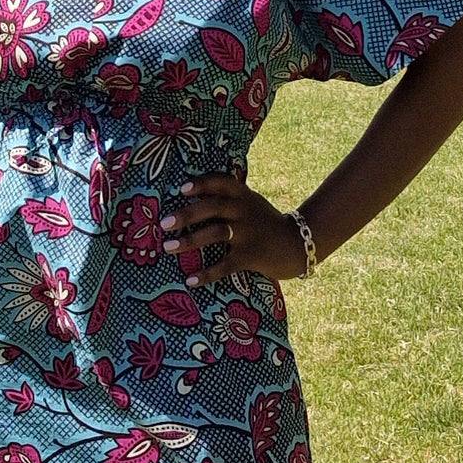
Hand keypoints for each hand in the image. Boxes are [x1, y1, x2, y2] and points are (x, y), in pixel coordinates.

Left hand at [158, 172, 309, 286]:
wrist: (298, 244)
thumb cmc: (266, 224)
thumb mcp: (251, 204)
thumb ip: (229, 199)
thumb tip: (192, 198)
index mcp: (244, 195)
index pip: (221, 182)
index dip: (201, 184)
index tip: (181, 189)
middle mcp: (245, 211)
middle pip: (213, 207)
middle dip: (187, 214)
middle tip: (164, 223)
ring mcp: (249, 233)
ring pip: (215, 233)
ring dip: (189, 241)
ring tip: (168, 248)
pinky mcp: (251, 256)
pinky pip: (225, 265)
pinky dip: (207, 274)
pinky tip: (190, 280)